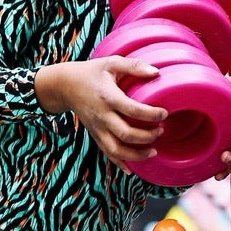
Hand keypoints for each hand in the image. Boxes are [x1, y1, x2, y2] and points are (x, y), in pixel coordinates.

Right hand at [35, 57, 165, 171]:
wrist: (66, 86)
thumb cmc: (92, 72)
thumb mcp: (111, 63)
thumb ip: (134, 66)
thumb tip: (157, 73)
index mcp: (107, 97)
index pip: (132, 110)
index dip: (151, 114)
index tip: (164, 114)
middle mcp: (102, 116)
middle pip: (126, 134)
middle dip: (147, 137)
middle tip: (161, 131)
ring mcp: (97, 128)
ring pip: (116, 150)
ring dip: (136, 155)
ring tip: (153, 151)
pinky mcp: (95, 135)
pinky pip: (107, 154)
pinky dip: (120, 163)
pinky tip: (133, 168)